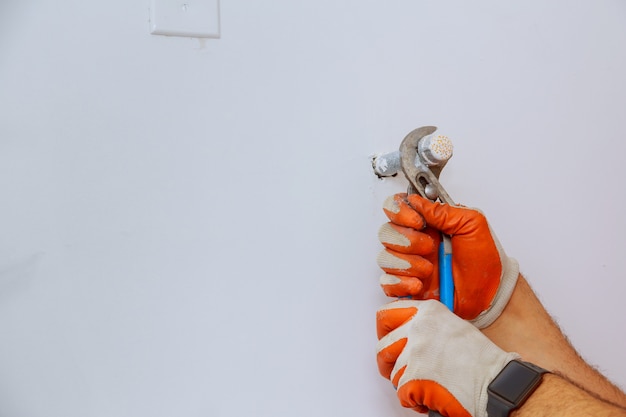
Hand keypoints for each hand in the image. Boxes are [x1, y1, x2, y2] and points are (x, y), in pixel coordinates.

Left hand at [376, 299, 518, 416]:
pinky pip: (402, 394)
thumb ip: (426, 326)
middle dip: (388, 363)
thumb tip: (405, 333)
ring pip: (393, 373)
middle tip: (400, 371)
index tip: (388, 340)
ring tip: (431, 384)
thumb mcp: (452, 327)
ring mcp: (414, 353)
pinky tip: (433, 396)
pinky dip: (415, 400)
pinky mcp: (414, 378)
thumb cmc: (481, 361)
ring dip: (407, 383)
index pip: (386, 315)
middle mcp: (418, 328)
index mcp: (428, 312)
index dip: (385, 332)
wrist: (496, 385)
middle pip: (382, 347)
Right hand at [377, 193, 518, 327]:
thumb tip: (417, 200)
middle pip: (386, 232)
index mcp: (426, 223)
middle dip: (407, 241)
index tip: (418, 222)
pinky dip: (400, 284)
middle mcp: (412, 241)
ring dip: (407, 264)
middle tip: (430, 248)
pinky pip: (387, 283)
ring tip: (429, 270)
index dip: (399, 211)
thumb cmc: (484, 260)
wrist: (490, 293)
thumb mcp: (472, 224)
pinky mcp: (405, 287)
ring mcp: (407, 264)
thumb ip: (444, 210)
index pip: (395, 207)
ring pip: (385, 258)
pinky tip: (419, 285)